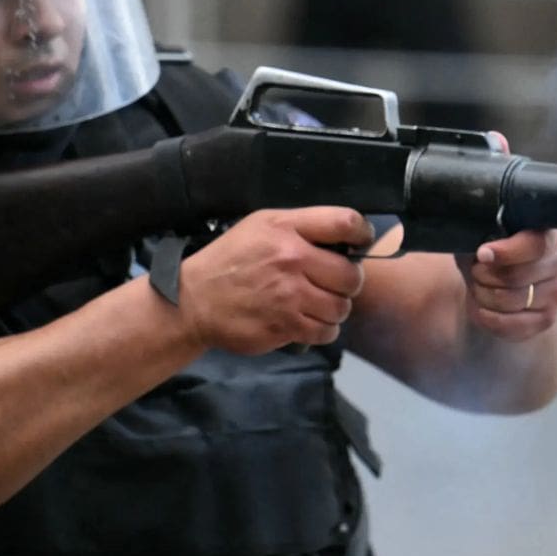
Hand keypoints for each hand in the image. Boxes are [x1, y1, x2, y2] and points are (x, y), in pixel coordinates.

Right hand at [175, 207, 373, 353]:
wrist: (194, 301)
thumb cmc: (231, 259)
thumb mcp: (260, 226)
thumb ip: (302, 227)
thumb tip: (346, 238)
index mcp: (286, 229)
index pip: (345, 223)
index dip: (362, 234)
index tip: (361, 243)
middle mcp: (292, 259)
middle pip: (352, 276)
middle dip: (348, 282)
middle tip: (333, 283)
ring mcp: (290, 296)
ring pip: (342, 307)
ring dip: (335, 308)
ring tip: (318, 304)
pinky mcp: (285, 326)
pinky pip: (326, 331)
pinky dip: (323, 329)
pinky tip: (307, 321)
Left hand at [458, 228, 556, 343]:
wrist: (509, 264)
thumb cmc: (498, 242)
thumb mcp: (490, 230)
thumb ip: (486, 238)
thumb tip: (484, 255)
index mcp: (552, 233)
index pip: (533, 246)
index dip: (504, 253)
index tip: (481, 255)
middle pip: (516, 277)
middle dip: (484, 275)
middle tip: (474, 271)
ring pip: (511, 302)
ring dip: (484, 297)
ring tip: (477, 287)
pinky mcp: (548, 317)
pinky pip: (515, 326)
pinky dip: (490, 320)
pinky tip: (480, 309)